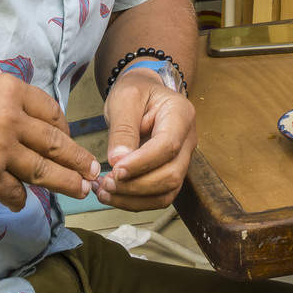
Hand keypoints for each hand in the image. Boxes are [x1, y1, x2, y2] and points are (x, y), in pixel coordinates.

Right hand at [0, 74, 98, 210]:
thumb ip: (5, 109)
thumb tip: (28, 133)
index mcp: (9, 90)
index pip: (50, 112)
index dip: (64, 129)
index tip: (70, 141)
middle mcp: (10, 118)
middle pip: (55, 143)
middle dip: (77, 160)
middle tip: (93, 172)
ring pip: (43, 172)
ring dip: (65, 184)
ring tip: (80, 191)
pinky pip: (15, 193)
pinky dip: (20, 198)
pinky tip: (21, 200)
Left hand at [93, 72, 198, 208]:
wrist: (142, 93)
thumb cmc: (136, 91)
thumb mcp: (125, 99)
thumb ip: (123, 129)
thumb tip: (118, 161)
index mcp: (181, 114)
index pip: (168, 145)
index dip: (142, 163)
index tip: (115, 170)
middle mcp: (187, 140)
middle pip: (171, 174)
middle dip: (136, 186)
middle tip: (105, 184)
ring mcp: (182, 159)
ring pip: (166, 191)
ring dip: (134, 199)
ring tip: (104, 193)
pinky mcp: (170, 173)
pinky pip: (158, 196)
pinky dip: (135, 201)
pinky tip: (112, 196)